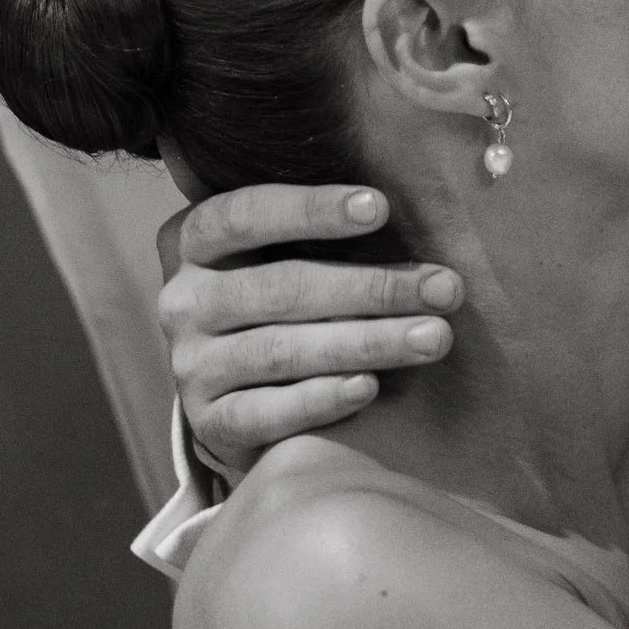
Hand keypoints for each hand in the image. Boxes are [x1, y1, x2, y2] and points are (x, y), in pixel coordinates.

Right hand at [154, 186, 463, 478]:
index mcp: (194, 240)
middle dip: (372, 287)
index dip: (311, 210)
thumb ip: (324, 232)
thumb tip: (407, 206)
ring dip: (367, 342)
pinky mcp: (208, 422)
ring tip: (433, 338)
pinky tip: (369, 386)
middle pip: (281, 288)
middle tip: (445, 289)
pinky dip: (320, 399)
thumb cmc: (286, 303)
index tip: (381, 208)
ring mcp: (191, 365)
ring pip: (282, 351)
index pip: (244, 214)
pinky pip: (265, 413)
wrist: (242, 396)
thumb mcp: (284, 254)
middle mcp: (183, 301)